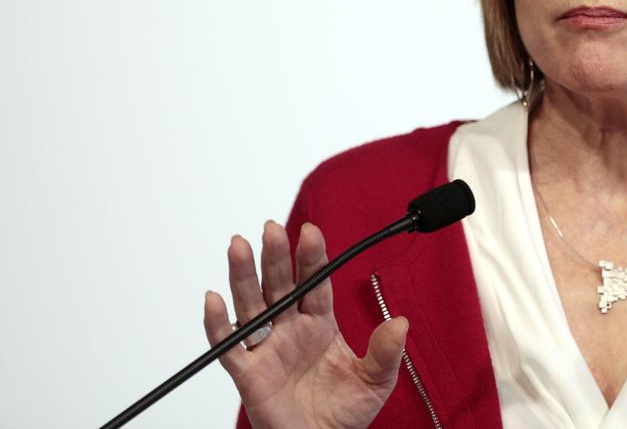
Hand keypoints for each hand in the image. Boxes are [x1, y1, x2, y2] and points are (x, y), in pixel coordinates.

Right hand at [203, 221, 407, 428]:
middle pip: (280, 285)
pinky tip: (214, 300)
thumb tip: (400, 323)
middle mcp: (291, 330)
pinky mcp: (249, 374)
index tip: (310, 232)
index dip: (311, 258)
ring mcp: (268, 349)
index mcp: (320, 325)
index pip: (315, 283)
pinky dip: (218, 324)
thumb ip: (386, 352)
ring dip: (243, 276)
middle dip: (276, 257)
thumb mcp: (375, 381)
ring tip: (239, 246)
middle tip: (272, 229)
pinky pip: (228, 346)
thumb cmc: (343, 414)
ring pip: (252, 305)